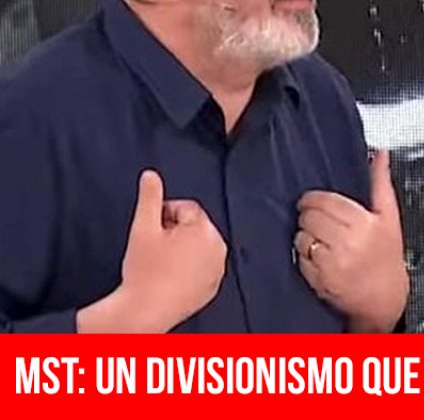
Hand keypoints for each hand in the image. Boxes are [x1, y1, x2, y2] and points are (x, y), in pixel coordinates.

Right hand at [78, 170, 226, 332]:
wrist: (145, 311)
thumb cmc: (144, 270)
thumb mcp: (143, 228)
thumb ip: (149, 197)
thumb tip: (150, 174)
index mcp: (205, 230)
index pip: (186, 208)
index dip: (163, 215)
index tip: (151, 231)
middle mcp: (219, 248)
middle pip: (194, 226)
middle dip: (174, 230)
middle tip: (155, 248)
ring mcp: (218, 268)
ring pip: (198, 246)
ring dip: (182, 247)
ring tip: (161, 263)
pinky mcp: (214, 285)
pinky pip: (202, 266)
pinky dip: (189, 266)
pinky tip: (170, 276)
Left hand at [294, 149, 408, 332]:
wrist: (384, 298)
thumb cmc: (387, 255)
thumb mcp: (389, 216)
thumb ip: (380, 182)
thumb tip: (380, 153)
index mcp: (364, 223)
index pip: (324, 201)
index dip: (313, 199)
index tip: (313, 202)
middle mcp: (348, 242)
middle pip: (309, 217)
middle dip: (308, 216)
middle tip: (317, 220)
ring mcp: (332, 263)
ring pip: (301, 237)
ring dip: (305, 236)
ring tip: (320, 240)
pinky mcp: (319, 279)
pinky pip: (299, 258)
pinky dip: (304, 256)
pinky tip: (319, 257)